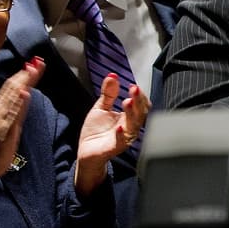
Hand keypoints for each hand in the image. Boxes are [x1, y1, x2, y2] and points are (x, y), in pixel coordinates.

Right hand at [0, 58, 43, 182]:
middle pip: (13, 87)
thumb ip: (14, 105)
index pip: (11, 85)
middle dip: (26, 74)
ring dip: (25, 83)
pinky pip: (13, 115)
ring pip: (13, 97)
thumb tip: (25, 90)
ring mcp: (0, 119)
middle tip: (38, 62)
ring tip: (34, 70)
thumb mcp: (6, 119)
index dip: (24, 73)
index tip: (36, 62)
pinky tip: (25, 94)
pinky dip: (19, 103)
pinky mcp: (4, 131)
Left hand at [76, 74, 149, 195]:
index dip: (139, 95)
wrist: (86, 151)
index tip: (133, 86)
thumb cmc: (96, 132)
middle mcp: (129, 127)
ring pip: (134, 125)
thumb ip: (108, 93)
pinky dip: (121, 134)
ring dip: (132, 113)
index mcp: (128, 117)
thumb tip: (112, 76)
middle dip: (138, 101)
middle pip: (140, 113)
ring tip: (128, 102)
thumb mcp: (101, 108)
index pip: (141, 105)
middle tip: (134, 89)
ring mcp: (124, 137)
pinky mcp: (115, 147)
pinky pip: (121, 141)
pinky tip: (119, 127)